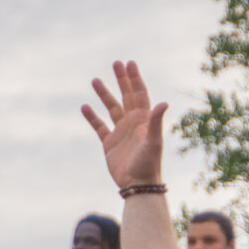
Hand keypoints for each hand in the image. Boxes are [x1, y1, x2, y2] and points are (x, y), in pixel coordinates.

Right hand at [81, 61, 167, 190]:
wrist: (138, 185)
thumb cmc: (149, 164)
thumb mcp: (153, 141)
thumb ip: (156, 121)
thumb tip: (163, 103)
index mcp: (144, 120)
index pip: (139, 94)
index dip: (135, 79)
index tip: (129, 63)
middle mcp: (133, 123)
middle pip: (126, 96)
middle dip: (121, 80)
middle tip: (116, 63)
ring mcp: (120, 132)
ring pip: (111, 108)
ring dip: (104, 94)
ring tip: (95, 79)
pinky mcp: (109, 143)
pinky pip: (99, 126)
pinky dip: (92, 117)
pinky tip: (85, 107)